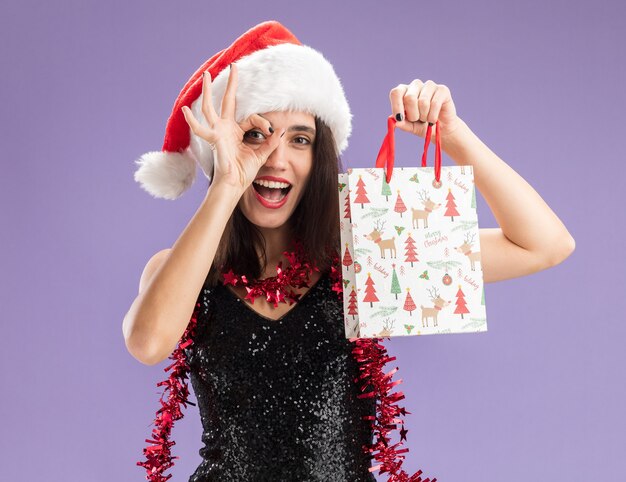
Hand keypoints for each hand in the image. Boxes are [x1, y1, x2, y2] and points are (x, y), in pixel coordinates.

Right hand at [181, 63, 284, 191]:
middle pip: (228, 101)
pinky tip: (185, 110)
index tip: (272, 130)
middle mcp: (226, 129)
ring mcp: (218, 132)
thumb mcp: (261, 155)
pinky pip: (201, 129)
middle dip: (231, 84)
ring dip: (208, 91)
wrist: (234, 185)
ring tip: (206, 75)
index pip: (252, 117)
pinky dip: (192, 121)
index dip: (263, 122)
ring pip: (211, 108)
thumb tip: (282, 130)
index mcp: (237, 131)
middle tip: (233, 66)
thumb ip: (271, 143)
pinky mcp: (215, 139)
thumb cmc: (244, 172)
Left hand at [389, 79, 462, 140]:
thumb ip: (403, 124)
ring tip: (426, 119)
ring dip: (424, 116)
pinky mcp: (442, 90)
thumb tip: (397, 122)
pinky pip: (434, 104)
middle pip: (409, 97)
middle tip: (417, 120)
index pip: (396, 93)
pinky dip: (432, 116)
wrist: (441, 130)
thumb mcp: (411, 127)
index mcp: (404, 92)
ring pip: (422, 101)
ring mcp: (429, 86)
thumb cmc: (423, 126)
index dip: (397, 106)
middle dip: (413, 115)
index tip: (400, 118)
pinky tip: (433, 119)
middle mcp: (416, 85)